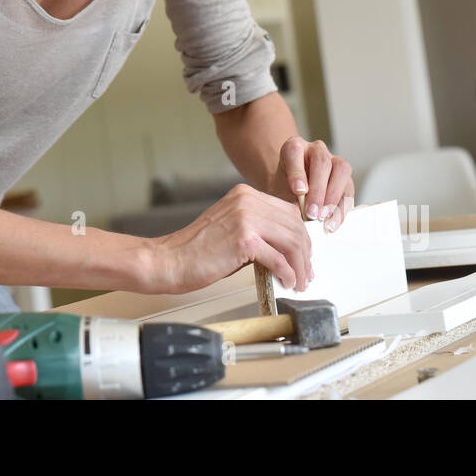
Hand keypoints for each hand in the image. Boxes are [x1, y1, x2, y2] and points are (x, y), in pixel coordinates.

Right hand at [149, 183, 312, 293]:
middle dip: (305, 253)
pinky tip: (287, 281)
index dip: (301, 236)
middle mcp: (247, 200)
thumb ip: (257, 229)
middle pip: (295, 225)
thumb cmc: (195, 250)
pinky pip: (279, 259)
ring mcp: (246, 218)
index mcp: (244, 195)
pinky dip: (288, 273)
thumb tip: (286, 248)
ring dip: (300, 265)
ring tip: (300, 281)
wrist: (169, 261)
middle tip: (307, 272)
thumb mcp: (231, 228)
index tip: (304, 255)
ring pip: (292, 241)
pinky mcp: (244, 240)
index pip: (288, 212)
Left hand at [277, 136, 354, 232]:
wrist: (292, 194)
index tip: (298, 191)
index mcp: (293, 148)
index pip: (294, 151)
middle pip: (322, 162)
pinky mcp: (346, 178)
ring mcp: (333, 161)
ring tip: (323, 218)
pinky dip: (342, 208)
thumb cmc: (284, 190)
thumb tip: (299, 216)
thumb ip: (287, 199)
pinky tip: (333, 222)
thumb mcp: (279, 193)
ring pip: (341, 170)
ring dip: (333, 197)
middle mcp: (315, 150)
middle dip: (318, 190)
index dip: (297, 171)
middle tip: (312, 213)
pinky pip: (349, 189)